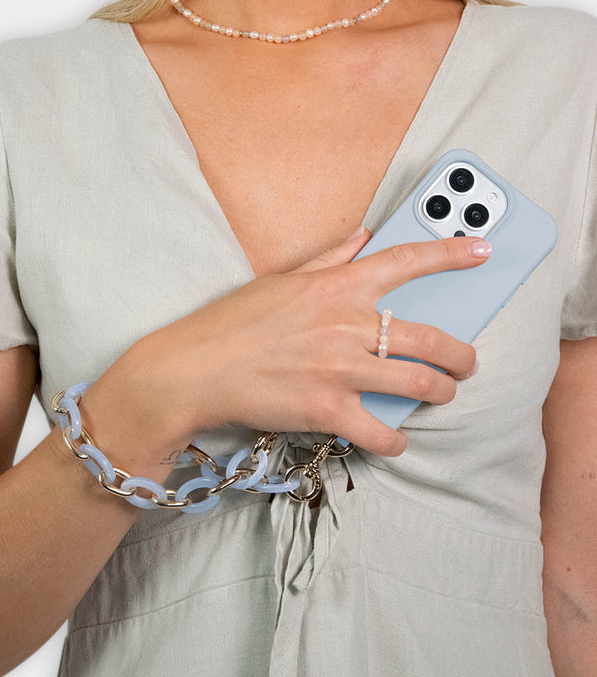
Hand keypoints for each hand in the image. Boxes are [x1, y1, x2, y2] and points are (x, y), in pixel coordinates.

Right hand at [79, 230, 488, 461]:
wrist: (194, 369)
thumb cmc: (232, 322)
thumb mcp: (281, 279)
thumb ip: (329, 258)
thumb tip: (362, 237)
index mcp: (336, 287)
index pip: (406, 261)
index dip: (451, 253)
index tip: (481, 251)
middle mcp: (346, 325)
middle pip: (431, 339)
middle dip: (462, 356)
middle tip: (467, 363)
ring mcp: (340, 370)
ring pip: (420, 385)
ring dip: (441, 393)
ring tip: (441, 395)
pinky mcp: (327, 411)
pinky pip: (382, 432)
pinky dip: (396, 440)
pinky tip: (395, 438)